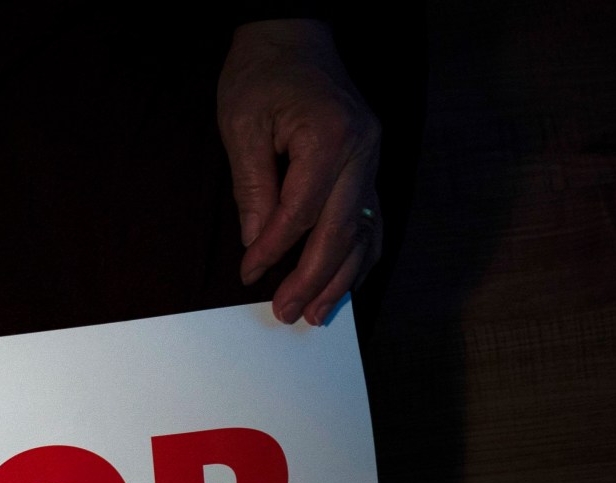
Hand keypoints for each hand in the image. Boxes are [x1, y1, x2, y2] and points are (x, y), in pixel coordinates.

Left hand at [217, 20, 383, 325]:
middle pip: (340, 231)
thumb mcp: (242, 125)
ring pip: (364, 232)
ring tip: (317, 313)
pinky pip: (372, 219)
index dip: (274, 249)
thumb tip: (257, 243)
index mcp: (329, 138)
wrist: (293, 35)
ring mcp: (373, 159)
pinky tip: (344, 282)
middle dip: (313, 278)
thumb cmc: (262, 75)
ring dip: (342, 278)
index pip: (300, 212)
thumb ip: (253, 187)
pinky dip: (360, 254)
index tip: (249, 274)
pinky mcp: (371, 165)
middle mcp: (362, 151)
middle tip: (287, 314)